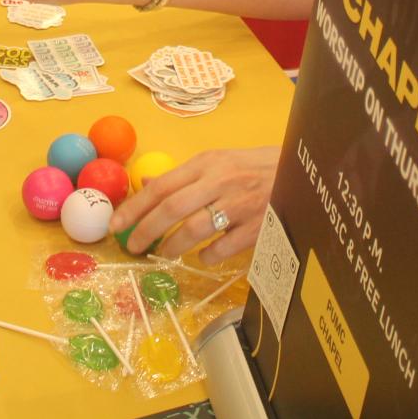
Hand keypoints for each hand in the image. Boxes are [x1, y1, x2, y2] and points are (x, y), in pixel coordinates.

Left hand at [111, 147, 277, 261]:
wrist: (301, 172)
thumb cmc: (255, 167)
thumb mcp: (219, 162)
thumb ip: (185, 176)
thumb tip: (147, 185)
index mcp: (207, 163)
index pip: (162, 185)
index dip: (135, 207)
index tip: (116, 224)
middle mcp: (220, 181)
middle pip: (172, 207)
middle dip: (146, 230)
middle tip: (133, 247)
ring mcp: (239, 204)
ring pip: (195, 229)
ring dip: (174, 245)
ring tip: (165, 253)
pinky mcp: (258, 226)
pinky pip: (224, 247)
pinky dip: (208, 255)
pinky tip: (204, 256)